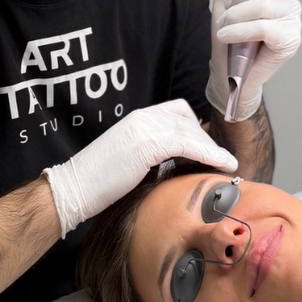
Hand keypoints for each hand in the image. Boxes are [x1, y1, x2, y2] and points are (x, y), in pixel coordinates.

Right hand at [42, 99, 237, 237]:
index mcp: (137, 119)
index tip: (207, 147)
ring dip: (213, 149)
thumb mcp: (129, 159)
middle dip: (207, 140)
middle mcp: (142, 118)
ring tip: (228, 164)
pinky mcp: (146, 144)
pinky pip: (188, 144)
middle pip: (188, 120)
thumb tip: (175, 163)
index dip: (196, 127)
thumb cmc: (99, 183)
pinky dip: (209, 154)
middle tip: (222, 160)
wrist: (73, 190)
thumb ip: (151, 153)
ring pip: (191, 131)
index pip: (178, 111)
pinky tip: (221, 165)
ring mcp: (144, 129)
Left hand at [205, 0, 301, 121]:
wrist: (228, 71)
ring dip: (234, 15)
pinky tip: (226, 36)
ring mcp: (293, 22)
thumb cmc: (230, 33)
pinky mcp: (289, 42)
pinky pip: (264, 27)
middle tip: (227, 10)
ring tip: (224, 27)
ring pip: (263, 5)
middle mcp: (291, 2)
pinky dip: (239, 30)